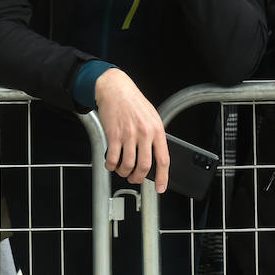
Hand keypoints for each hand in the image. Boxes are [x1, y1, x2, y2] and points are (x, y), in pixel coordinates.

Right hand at [95, 68, 168, 190]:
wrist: (114, 88)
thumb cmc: (133, 101)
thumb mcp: (151, 116)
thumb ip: (154, 135)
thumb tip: (155, 155)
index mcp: (157, 130)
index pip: (163, 159)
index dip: (163, 177)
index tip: (161, 187)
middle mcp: (144, 133)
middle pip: (144, 166)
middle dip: (138, 177)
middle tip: (135, 178)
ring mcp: (128, 134)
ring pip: (128, 164)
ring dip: (124, 172)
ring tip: (122, 170)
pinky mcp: (113, 134)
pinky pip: (113, 158)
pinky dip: (111, 165)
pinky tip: (111, 163)